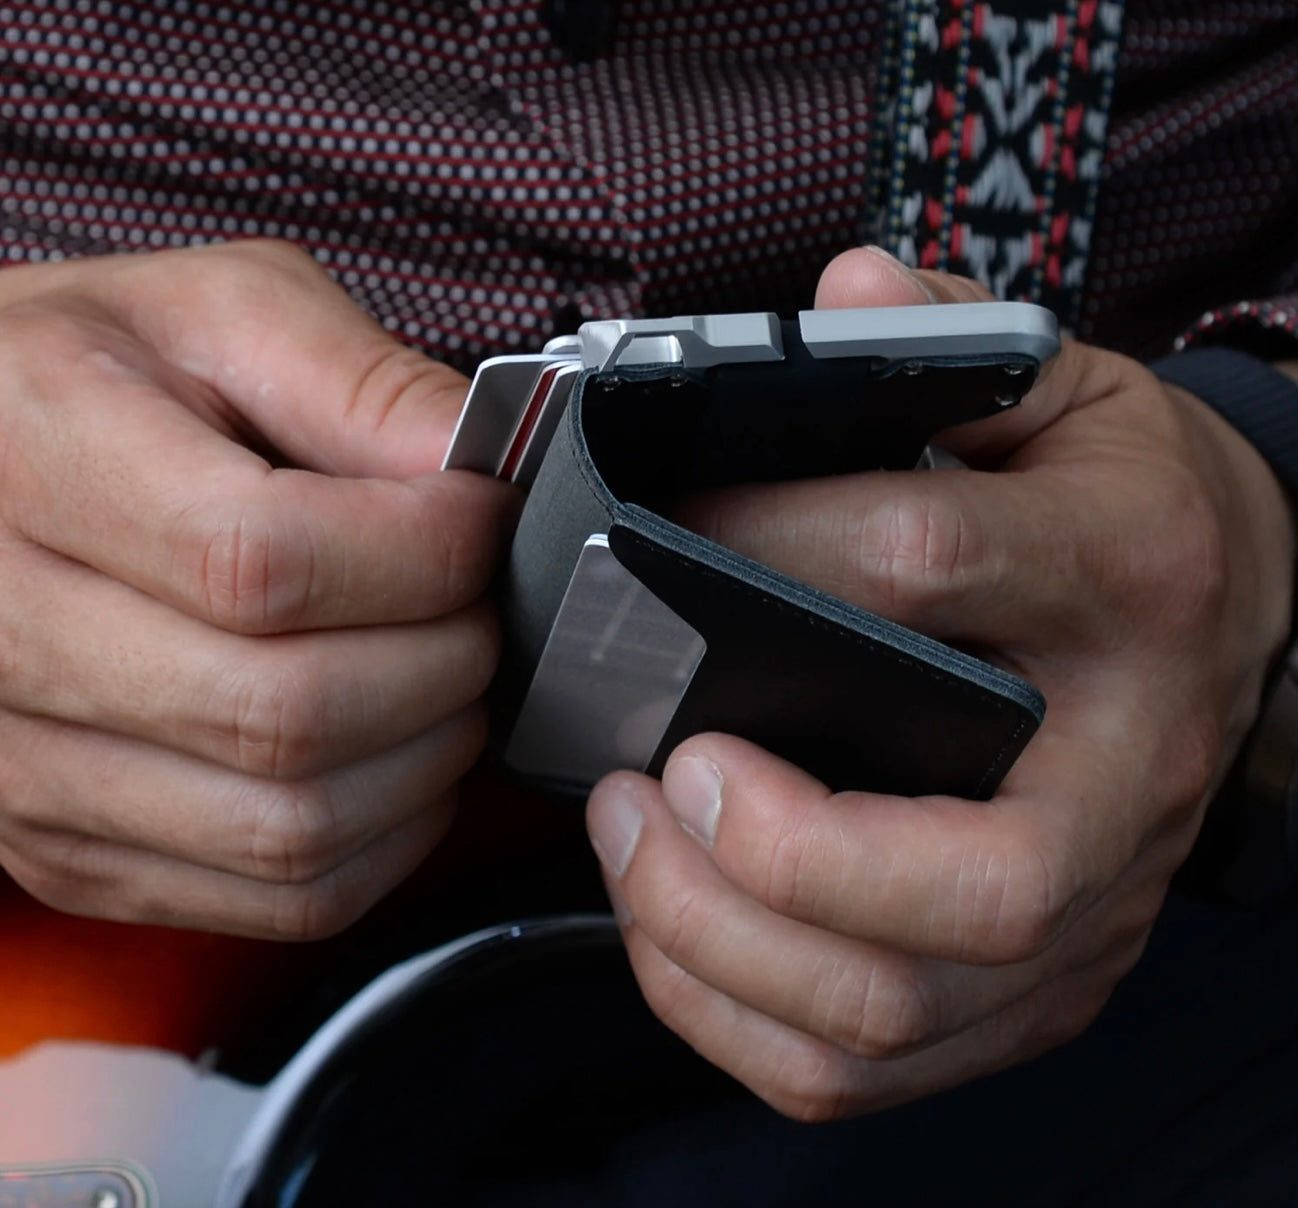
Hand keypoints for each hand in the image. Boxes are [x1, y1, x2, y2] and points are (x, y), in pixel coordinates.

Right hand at [0, 240, 516, 937]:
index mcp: (43, 460)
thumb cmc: (96, 381)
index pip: (263, 561)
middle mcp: (9, 631)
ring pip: (293, 826)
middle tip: (477, 602)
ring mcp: (30, 767)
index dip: (423, 551)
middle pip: (290, 712)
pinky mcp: (76, 849)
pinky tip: (398, 759)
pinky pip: (276, 897)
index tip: (479, 518)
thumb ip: (361, 383)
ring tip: (446, 674)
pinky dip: (385, 841)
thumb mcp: (223, 315)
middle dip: (446, 657)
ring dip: (427, 757)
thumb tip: (485, 466)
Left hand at [586, 247, 1296, 1118]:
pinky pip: (879, 1064)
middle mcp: (1122, 763)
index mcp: (1121, 574)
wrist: (1243, 612)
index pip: (927, 570)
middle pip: (961, 882)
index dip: (762, 555)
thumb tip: (838, 295)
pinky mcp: (1051, 981)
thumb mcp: (1062, 388)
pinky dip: (744, 1022)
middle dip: (769, 852)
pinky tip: (677, 935)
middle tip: (649, 777)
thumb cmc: (1126, 503)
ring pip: (901, 1004)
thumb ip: (942, 338)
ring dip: (724, 948)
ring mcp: (1095, 899)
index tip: (637, 559)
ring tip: (634, 846)